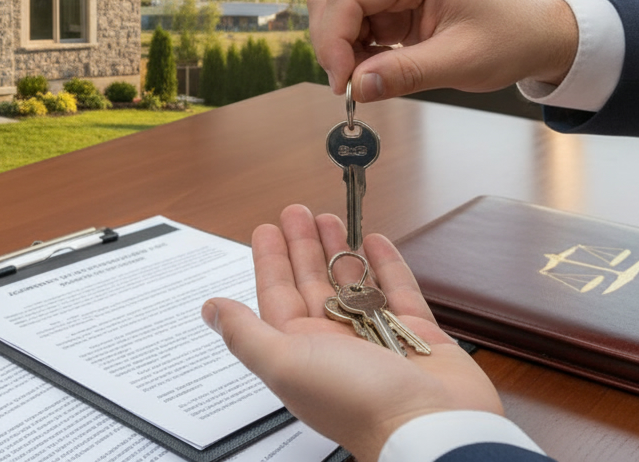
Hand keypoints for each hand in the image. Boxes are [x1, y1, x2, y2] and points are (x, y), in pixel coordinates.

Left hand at [202, 205, 500, 460]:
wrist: (429, 428)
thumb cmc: (356, 401)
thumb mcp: (285, 364)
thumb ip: (245, 334)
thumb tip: (209, 311)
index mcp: (301, 351)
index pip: (278, 296)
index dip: (271, 261)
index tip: (266, 228)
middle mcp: (337, 344)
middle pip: (313, 284)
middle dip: (303, 246)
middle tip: (297, 210)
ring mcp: (378, 338)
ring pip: (353, 283)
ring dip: (340, 249)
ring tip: (330, 216)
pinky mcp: (418, 334)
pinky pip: (398, 290)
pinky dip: (387, 264)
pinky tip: (376, 240)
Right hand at [307, 0, 578, 101]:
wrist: (535, 35)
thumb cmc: (510, 38)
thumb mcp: (462, 62)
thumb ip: (407, 74)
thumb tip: (357, 88)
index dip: (333, 41)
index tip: (343, 85)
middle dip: (332, 45)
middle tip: (350, 86)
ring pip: (336, 12)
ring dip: (342, 50)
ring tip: (371, 79)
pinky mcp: (390, 2)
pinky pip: (353, 25)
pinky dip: (355, 52)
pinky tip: (378, 70)